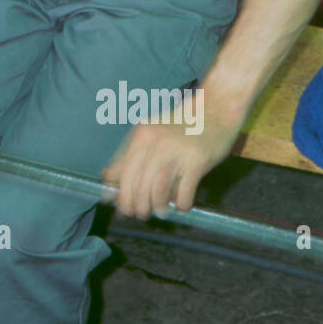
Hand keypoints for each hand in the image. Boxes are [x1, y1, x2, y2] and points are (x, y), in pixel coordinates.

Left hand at [101, 111, 241, 219]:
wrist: (216, 109)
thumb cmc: (182, 125)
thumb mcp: (152, 135)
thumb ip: (130, 155)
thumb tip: (106, 177)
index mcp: (142, 135)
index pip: (125, 173)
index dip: (123, 196)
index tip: (124, 209)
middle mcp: (157, 141)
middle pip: (140, 184)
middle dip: (139, 205)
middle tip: (142, 214)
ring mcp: (178, 150)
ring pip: (158, 189)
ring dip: (158, 207)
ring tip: (161, 211)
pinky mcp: (198, 160)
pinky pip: (185, 191)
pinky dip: (182, 204)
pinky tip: (182, 206)